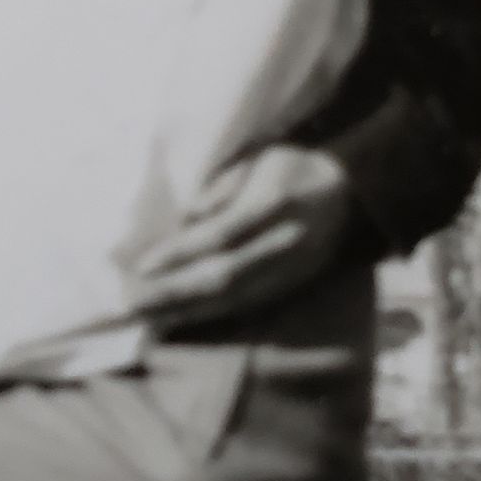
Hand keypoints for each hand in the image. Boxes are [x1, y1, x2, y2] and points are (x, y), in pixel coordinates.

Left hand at [127, 147, 359, 327]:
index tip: (142, 266)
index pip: (220, 236)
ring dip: (185, 311)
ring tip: (146, 317)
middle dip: (174, 293)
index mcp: (274, 204)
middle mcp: (283, 243)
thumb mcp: (258, 160)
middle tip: (131, 303)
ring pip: (232, 299)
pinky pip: (243, 306)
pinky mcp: (288, 287)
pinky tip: (178, 319)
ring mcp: (288, 271)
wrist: (349, 194)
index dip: (180, 254)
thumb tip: (186, 221)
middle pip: (222, 276)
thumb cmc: (291, 168)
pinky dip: (208, 315)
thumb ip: (222, 189)